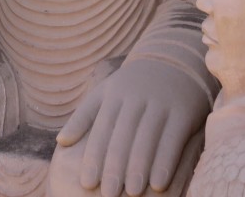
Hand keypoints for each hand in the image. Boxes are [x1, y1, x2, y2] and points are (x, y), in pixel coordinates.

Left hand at [56, 60, 209, 196]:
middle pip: (124, 136)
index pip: (102, 129)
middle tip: (109, 195)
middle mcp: (137, 98)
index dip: (94, 157)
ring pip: (148, 138)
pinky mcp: (184, 111)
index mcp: (115, 95)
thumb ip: (83, 116)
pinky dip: (165, 162)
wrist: (175, 60)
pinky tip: (159, 183)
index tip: (88, 183)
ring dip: (139, 167)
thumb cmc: (133, 85)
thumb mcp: (106, 92)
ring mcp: (161, 104)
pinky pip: (173, 139)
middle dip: (115, 167)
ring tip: (133, 193)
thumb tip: (60, 142)